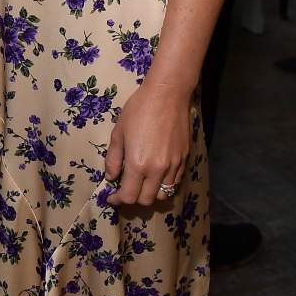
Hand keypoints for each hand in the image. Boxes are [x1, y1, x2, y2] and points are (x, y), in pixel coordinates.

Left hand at [103, 81, 189, 207]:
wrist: (168, 94)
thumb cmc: (138, 110)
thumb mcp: (118, 132)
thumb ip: (113, 158)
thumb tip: (111, 177)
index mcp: (137, 164)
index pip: (128, 196)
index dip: (117, 200)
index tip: (111, 196)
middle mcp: (157, 170)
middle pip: (146, 200)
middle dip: (133, 198)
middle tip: (125, 189)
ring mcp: (173, 166)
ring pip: (163, 195)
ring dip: (150, 194)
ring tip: (142, 183)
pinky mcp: (184, 159)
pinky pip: (175, 182)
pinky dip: (164, 184)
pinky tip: (156, 174)